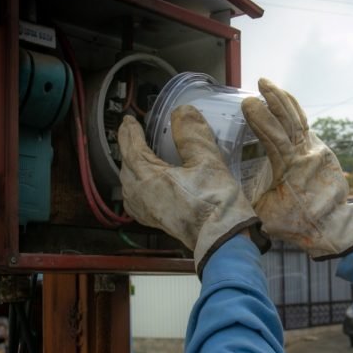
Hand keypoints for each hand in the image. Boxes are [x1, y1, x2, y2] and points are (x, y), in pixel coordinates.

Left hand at [118, 111, 259, 274]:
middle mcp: (142, 197)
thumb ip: (193, 134)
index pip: (130, 149)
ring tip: (140, 157)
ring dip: (132, 169)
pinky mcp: (159, 222)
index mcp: (148, 179)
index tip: (129, 120)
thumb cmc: (216, 204)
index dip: (129, 132)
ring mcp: (149, 212)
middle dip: (129, 149)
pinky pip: (138, 201)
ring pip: (129, 186)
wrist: (225, 240)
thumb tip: (182, 113)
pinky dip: (138, 188)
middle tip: (134, 135)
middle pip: (126, 167)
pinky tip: (147, 187)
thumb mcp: (208, 161)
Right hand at [242, 79, 352, 258]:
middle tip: (260, 83)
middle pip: (289, 120)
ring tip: (268, 85)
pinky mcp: (319, 150)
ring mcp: (316, 149)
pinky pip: (304, 126)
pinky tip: (283, 103)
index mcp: (291, 168)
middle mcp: (306, 154)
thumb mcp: (264, 213)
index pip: (274, 137)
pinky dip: (292, 112)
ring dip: (283, 100)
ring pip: (298, 119)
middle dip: (273, 100)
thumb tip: (224, 182)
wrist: (332, 226)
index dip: (261, 119)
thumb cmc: (295, 224)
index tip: (248, 103)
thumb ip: (246, 195)